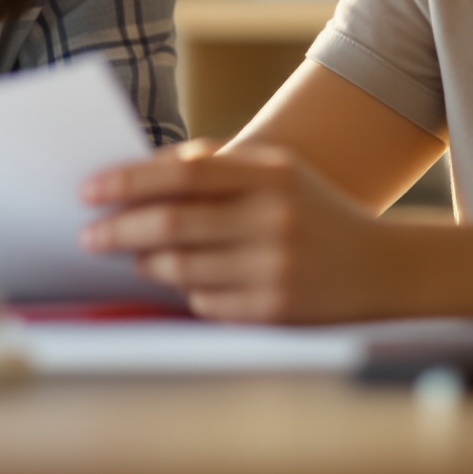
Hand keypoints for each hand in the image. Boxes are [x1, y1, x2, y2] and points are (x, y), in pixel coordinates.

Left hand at [80, 140, 406, 323]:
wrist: (385, 269)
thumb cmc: (313, 211)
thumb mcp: (278, 171)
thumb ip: (215, 162)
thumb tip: (141, 168)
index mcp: (270, 174)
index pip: (182, 173)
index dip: (127, 182)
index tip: (88, 190)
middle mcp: (273, 219)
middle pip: (171, 224)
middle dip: (118, 230)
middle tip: (89, 236)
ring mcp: (275, 268)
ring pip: (180, 269)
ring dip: (147, 263)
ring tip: (135, 256)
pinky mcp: (274, 311)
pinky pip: (204, 302)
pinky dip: (187, 292)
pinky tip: (189, 282)